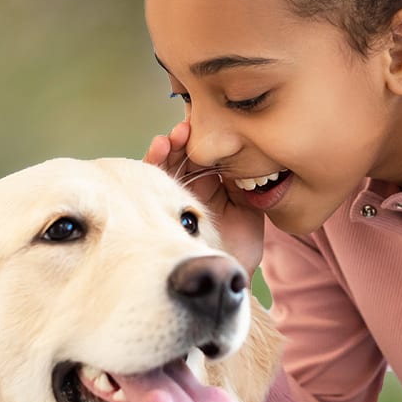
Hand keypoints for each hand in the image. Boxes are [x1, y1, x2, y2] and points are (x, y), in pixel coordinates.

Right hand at [146, 119, 264, 273]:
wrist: (224, 279)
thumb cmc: (240, 246)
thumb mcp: (248, 207)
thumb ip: (244, 182)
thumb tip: (243, 152)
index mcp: (216, 179)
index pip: (208, 150)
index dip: (206, 135)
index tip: (207, 122)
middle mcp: (194, 182)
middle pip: (185, 150)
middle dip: (185, 137)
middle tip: (187, 128)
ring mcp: (176, 192)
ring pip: (168, 161)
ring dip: (170, 145)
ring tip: (172, 137)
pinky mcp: (160, 204)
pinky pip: (152, 179)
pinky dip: (155, 161)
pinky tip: (159, 148)